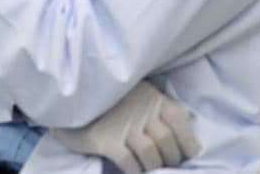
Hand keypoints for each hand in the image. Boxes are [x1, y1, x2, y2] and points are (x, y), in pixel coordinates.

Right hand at [50, 81, 201, 173]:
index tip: (188, 155)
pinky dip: (135, 171)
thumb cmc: (110, 100)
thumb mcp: (139, 93)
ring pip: (150, 154)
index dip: (188, 142)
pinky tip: (134, 171)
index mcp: (151, 97)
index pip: (180, 120)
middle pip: (166, 141)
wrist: (71, 100)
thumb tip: (187, 120)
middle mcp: (139, 110)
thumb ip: (159, 106)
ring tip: (150, 168)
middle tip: (168, 165)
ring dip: (153, 166)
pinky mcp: (105, 140)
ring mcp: (122, 126)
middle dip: (171, 159)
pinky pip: (128, 162)